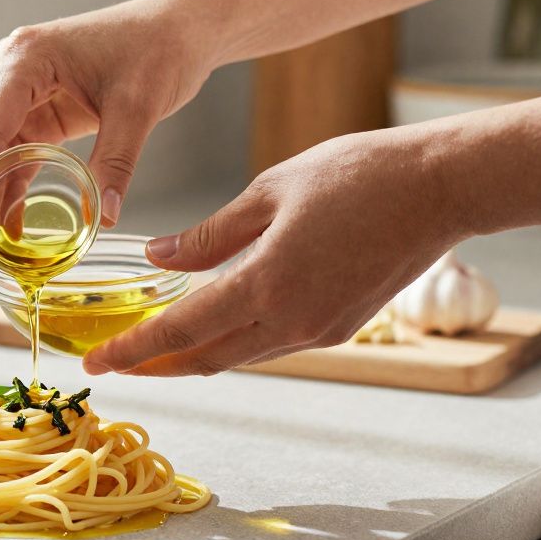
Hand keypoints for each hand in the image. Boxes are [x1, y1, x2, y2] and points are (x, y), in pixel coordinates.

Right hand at [0, 0, 217, 252]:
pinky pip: (12, 152)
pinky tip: (11, 225)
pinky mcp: (38, 107)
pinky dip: (8, 187)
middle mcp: (11, 70)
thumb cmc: (159, 49)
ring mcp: (20, 89)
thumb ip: (115, 162)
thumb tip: (104, 217)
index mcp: (26, 58)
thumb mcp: (138, 108)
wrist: (180, 28)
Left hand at [83, 127, 464, 376]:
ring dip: (195, 355)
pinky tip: (213, 322)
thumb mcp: (267, 193)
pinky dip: (233, 340)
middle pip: (206, 359)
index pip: (181, 332)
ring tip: (155, 345)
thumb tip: (158, 258)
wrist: (441, 187)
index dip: (134, 351)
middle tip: (118, 361)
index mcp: (267, 285)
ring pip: (239, 355)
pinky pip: (271, 344)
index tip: (98, 363)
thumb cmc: (356, 175)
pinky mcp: (341, 327)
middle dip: (157, 364)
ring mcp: (320, 331)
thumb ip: (208, 236)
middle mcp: (292, 322)